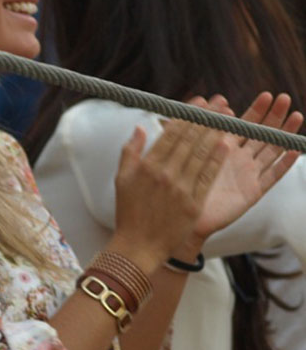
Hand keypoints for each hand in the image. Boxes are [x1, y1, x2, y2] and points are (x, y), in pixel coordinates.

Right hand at [109, 115, 228, 274]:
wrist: (138, 246)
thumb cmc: (128, 212)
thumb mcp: (121, 179)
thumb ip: (130, 151)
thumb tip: (141, 127)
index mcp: (147, 166)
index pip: (171, 134)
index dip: (187, 115)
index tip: (197, 102)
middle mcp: (165, 174)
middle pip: (189, 140)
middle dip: (205, 118)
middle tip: (218, 103)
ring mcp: (180, 189)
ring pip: (201, 155)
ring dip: (215, 133)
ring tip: (227, 117)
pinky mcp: (193, 204)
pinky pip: (207, 177)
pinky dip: (216, 161)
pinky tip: (225, 145)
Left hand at [193, 92, 302, 239]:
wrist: (182, 214)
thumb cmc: (182, 183)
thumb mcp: (187, 151)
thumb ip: (194, 130)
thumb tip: (201, 104)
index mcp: (223, 147)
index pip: (244, 124)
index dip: (256, 110)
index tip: (267, 95)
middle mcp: (239, 159)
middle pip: (262, 134)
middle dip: (274, 116)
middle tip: (284, 98)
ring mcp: (248, 174)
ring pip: (271, 150)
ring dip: (283, 134)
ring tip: (296, 115)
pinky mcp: (253, 191)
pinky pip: (272, 175)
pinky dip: (284, 163)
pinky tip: (294, 149)